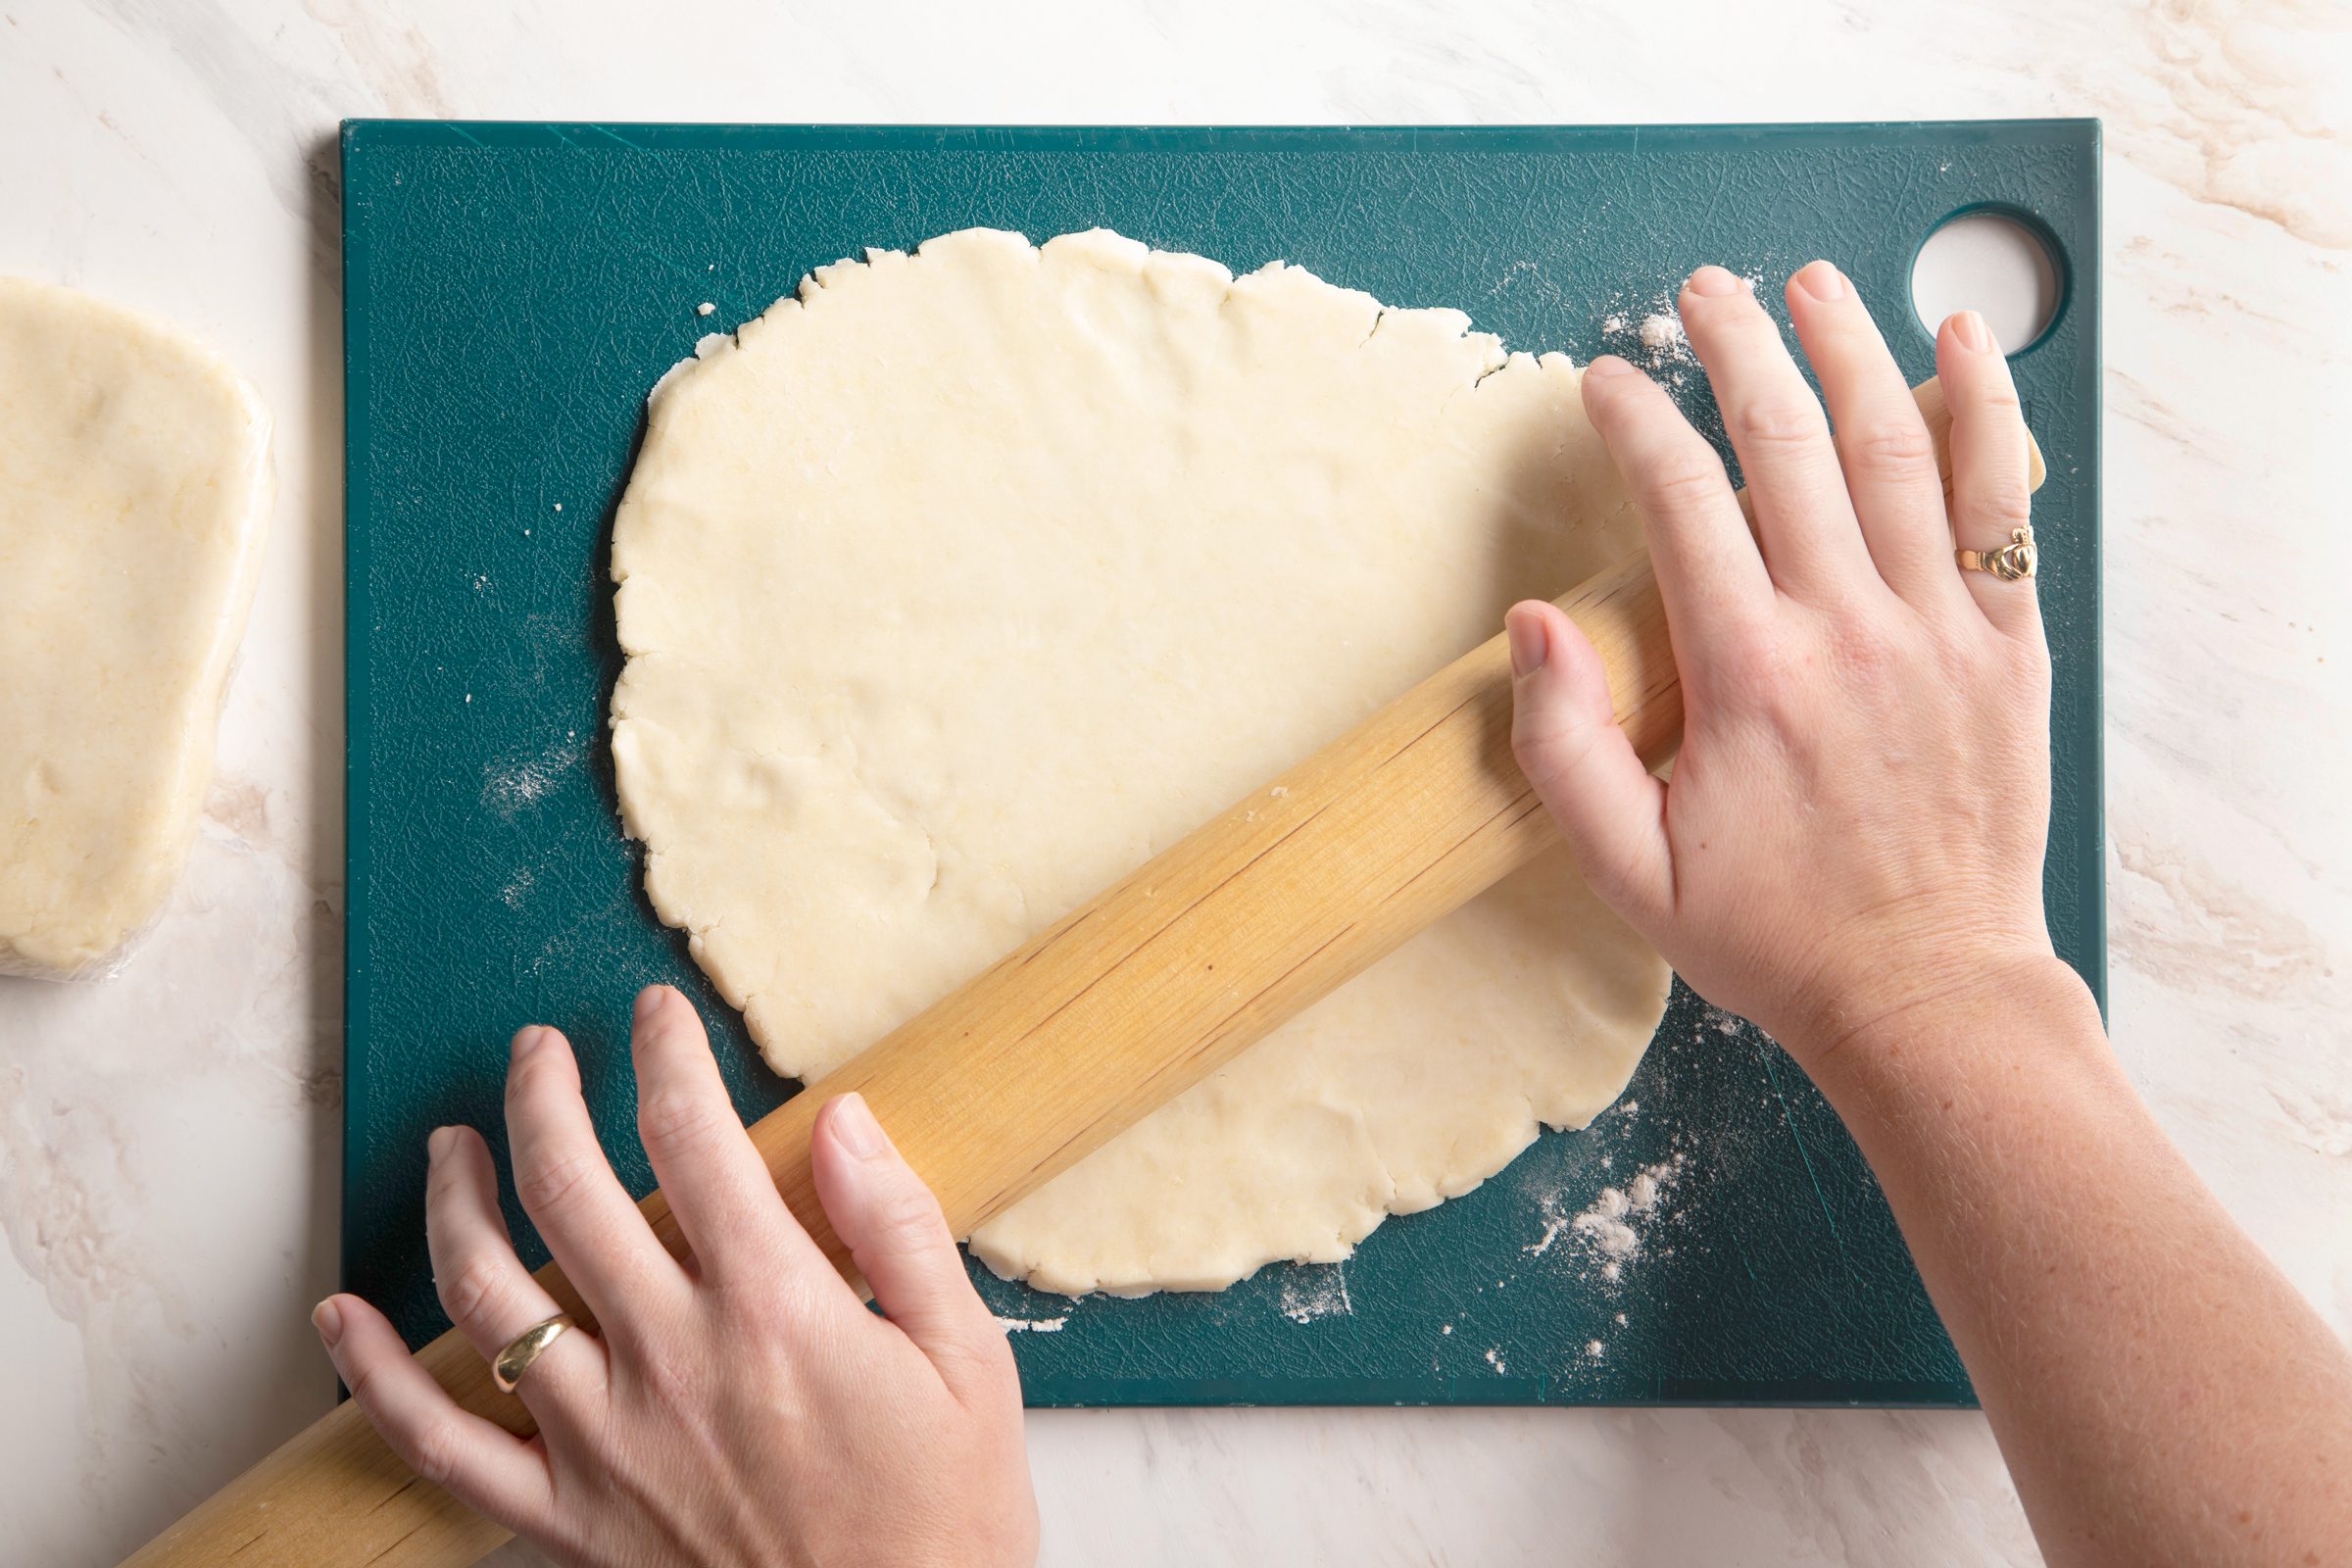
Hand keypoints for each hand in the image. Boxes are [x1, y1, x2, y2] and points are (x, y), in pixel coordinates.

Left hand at [311, 985, 1036, 1567]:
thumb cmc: (944, 1518)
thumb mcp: (967, 1361)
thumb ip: (899, 1228)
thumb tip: (843, 1120)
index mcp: (773, 1309)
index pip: (692, 1138)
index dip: (666, 1056)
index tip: (656, 1018)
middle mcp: (670, 1360)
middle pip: (567, 1189)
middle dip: (542, 1095)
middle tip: (539, 1052)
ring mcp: (603, 1441)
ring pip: (485, 1292)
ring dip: (454, 1198)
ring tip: (454, 1145)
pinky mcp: (567, 1518)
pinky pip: (439, 1445)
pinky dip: (373, 1377)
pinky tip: (341, 1316)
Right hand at [1507, 263, 2058, 1066]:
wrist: (1925, 991)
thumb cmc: (1769, 935)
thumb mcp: (1626, 868)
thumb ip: (1562, 743)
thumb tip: (1532, 622)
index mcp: (1746, 675)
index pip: (1680, 498)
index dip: (1633, 420)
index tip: (1603, 379)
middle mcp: (1847, 630)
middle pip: (1785, 441)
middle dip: (1735, 346)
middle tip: (1701, 291)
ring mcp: (1940, 630)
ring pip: (1893, 447)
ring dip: (1847, 347)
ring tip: (1809, 282)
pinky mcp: (2009, 646)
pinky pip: (2000, 503)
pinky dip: (1984, 412)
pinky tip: (1961, 342)